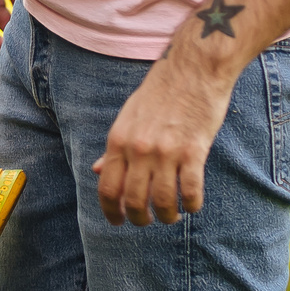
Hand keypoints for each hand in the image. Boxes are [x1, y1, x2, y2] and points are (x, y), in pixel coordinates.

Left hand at [91, 61, 231, 224]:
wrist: (193, 68)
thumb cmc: (160, 91)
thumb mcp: (128, 117)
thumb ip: (114, 148)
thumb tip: (96, 170)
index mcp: (118, 140)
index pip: (107, 188)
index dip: (111, 212)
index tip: (118, 222)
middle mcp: (138, 149)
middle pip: (134, 201)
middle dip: (140, 219)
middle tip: (148, 221)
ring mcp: (166, 151)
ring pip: (163, 202)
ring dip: (168, 216)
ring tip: (172, 216)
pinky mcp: (194, 151)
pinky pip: (191, 191)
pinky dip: (192, 205)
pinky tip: (193, 204)